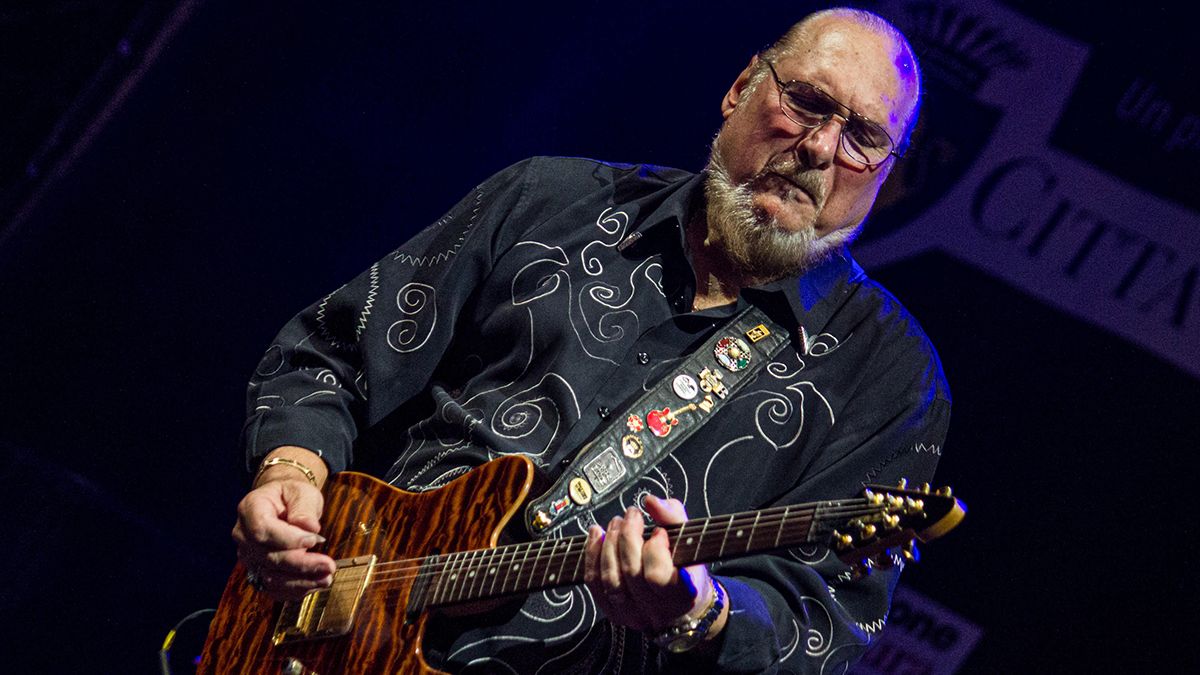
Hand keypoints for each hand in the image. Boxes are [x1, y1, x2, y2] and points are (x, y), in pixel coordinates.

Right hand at [232, 477, 336, 599]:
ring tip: (327, 578)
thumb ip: (304, 508)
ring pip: (270, 578)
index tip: (314, 540)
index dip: (288, 539)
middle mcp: (243, 536)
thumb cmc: (291, 496)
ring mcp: (248, 557)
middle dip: (301, 565)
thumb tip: (309, 527)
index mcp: (250, 509)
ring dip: (300, 582)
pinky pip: (273, 589)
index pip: (262, 529)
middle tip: (329, 565)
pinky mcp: (257, 572)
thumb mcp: (301, 492)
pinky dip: (295, 590)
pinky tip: (316, 583)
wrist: (281, 505)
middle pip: (268, 558)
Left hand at [583, 496, 716, 632]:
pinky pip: (594, 584)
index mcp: (681, 595)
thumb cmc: (687, 567)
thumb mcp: (689, 539)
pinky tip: (597, 535)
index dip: (654, 550)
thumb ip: (673, 517)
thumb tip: (651, 501)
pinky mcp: (613, 611)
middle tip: (632, 516)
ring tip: (616, 523)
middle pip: (630, 573)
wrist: (681, 603)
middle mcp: (656, 610)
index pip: (657, 576)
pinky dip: (592, 555)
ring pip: (610, 579)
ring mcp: (633, 614)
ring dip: (608, 544)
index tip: (659, 532)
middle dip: (627, 536)